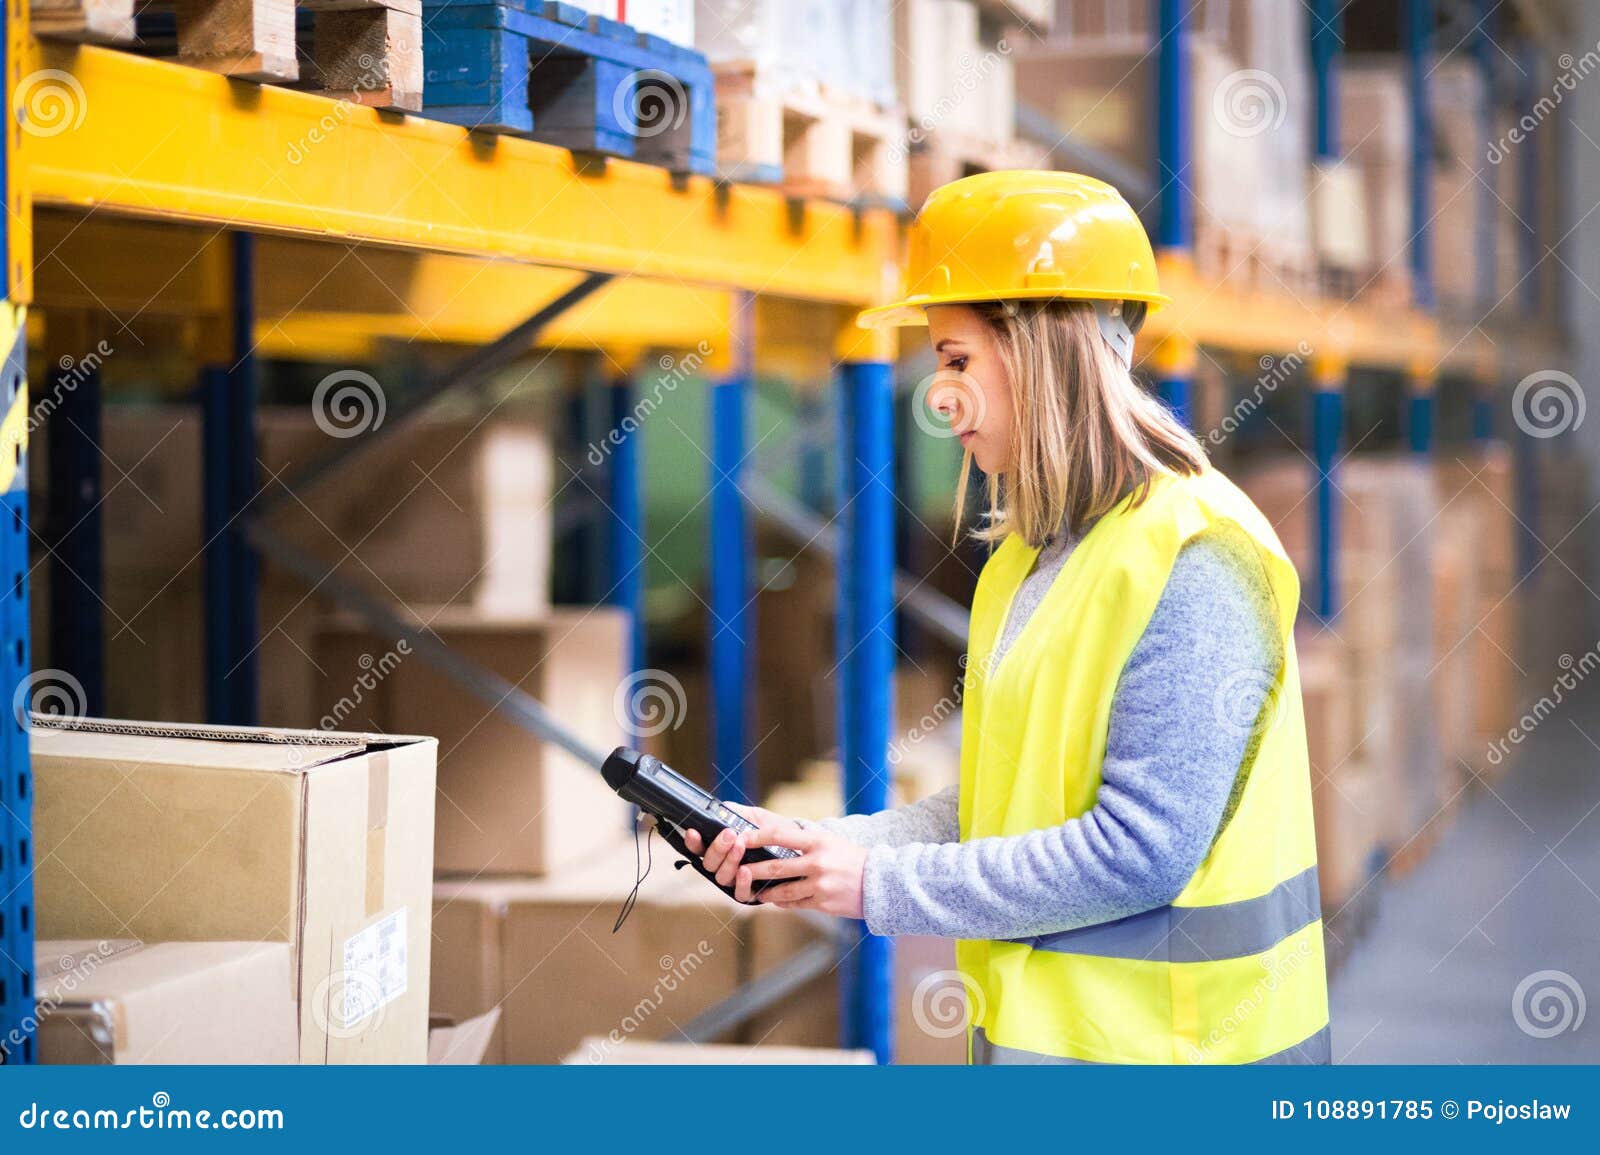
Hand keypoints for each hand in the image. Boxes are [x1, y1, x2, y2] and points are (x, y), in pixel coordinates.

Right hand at [681, 803, 794, 897]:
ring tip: (740, 845)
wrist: (798, 846)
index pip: (698, 847)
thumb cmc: (774, 830)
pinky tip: (745, 870)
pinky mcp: (751, 893)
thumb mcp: (755, 816)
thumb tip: (722, 808)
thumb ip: (738, 812)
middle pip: (708, 863)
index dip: (692, 842)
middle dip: (717, 848)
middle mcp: (724, 866)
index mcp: (720, 848)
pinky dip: (741, 883)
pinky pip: (741, 895)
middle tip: (729, 834)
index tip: (693, 831)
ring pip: (721, 878)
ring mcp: (736, 881)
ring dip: (729, 861)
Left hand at [683, 806, 868, 916]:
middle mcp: (817, 862)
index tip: (742, 838)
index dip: (758, 837)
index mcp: (818, 841)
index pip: (780, 835)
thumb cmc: (852, 858)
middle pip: (775, 867)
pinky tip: (777, 901)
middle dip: (753, 870)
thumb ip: (805, 841)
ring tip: (755, 891)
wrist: (880, 882)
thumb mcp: (830, 840)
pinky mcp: (823, 903)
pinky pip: (796, 904)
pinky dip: (784, 903)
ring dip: (766, 892)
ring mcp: (820, 885)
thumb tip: (775, 839)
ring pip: (783, 891)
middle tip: (738, 869)